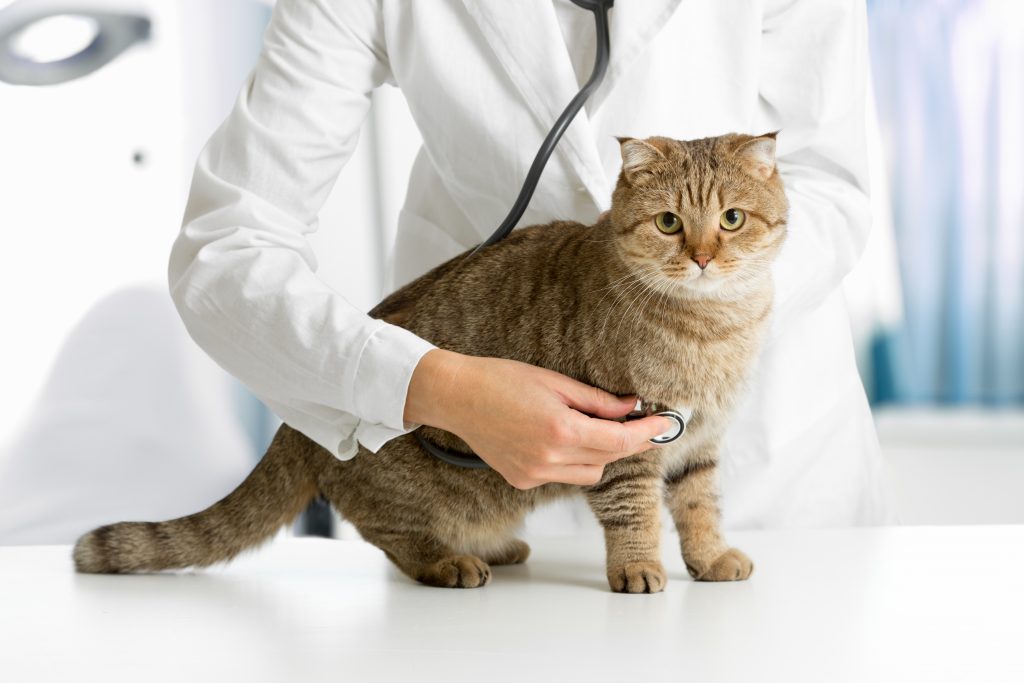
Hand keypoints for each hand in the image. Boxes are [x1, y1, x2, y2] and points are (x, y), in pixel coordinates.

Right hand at [404, 349, 673, 488]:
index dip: (647, 434)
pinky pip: (562, 476)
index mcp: (560, 431)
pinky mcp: (522, 481)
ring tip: (588, 426)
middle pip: (608, 460)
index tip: (664, 424)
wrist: (456, 396)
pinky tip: (557, 437)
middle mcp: (549, 460)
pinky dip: (571, 460)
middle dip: (625, 442)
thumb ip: (597, 401)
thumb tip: (631, 407)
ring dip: (598, 454)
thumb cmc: (499, 380)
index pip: (620, 441)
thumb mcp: (555, 382)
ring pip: (588, 474)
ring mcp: (534, 474)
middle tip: (633, 420)